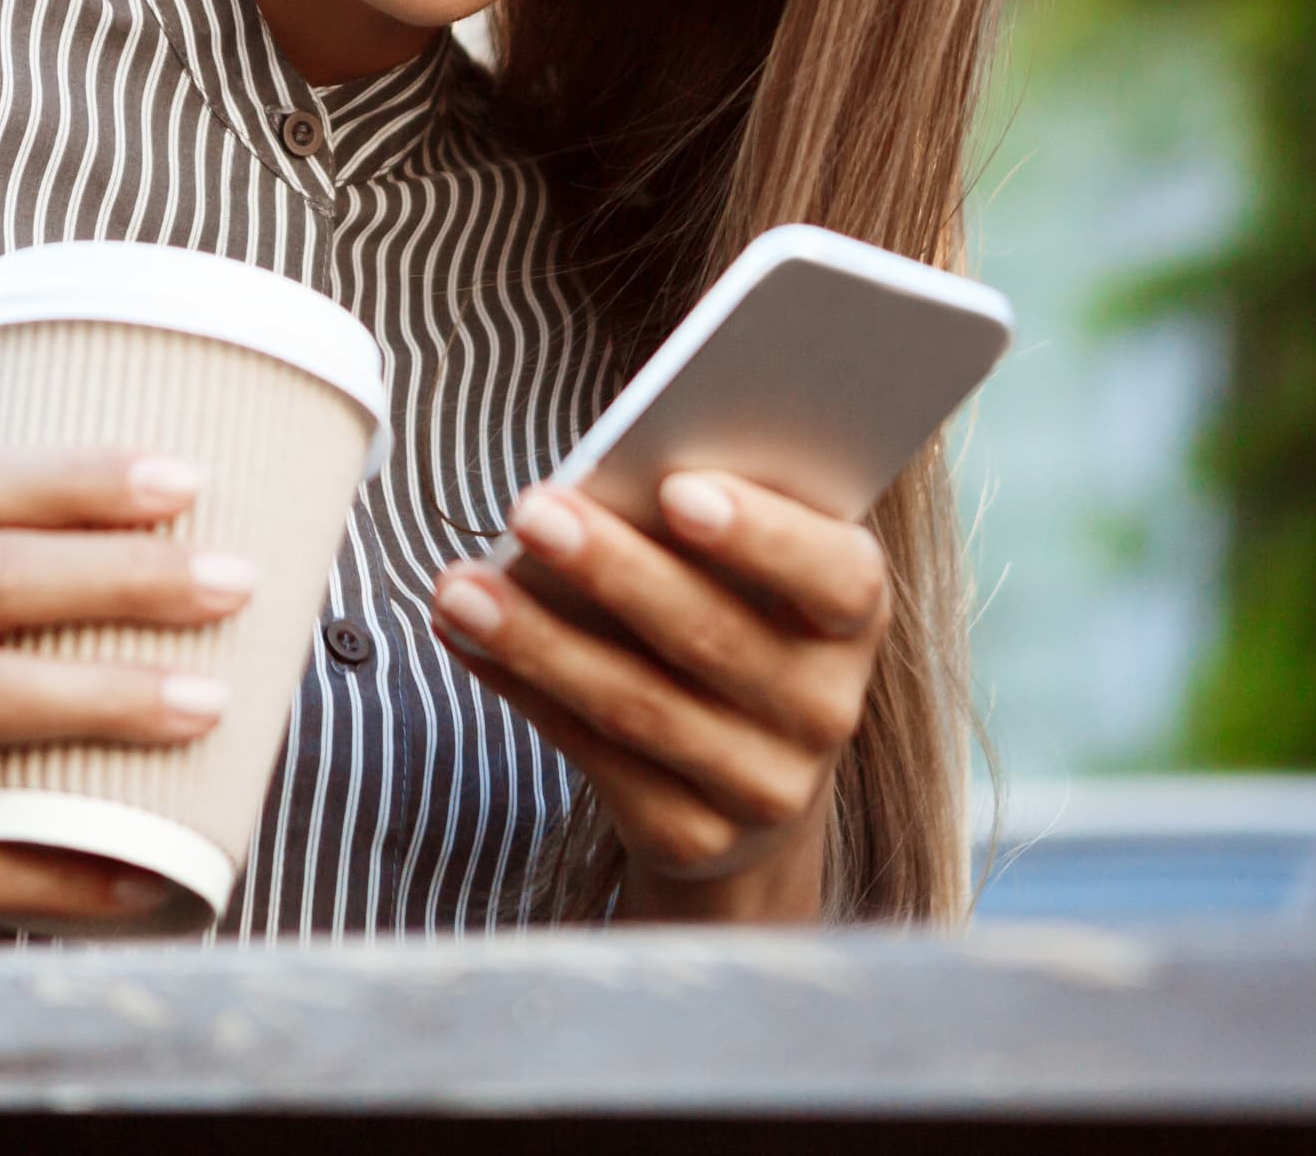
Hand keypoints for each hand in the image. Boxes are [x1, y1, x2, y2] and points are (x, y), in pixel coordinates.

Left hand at [429, 471, 887, 921]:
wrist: (752, 778)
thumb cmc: (738, 616)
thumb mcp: (753, 564)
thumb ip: (708, 516)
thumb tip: (605, 478)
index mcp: (854, 614)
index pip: (834, 575)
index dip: (761, 535)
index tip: (676, 489)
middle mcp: (826, 707)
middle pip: (712, 637)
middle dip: (613, 570)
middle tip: (530, 511)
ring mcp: (764, 785)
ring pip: (639, 707)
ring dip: (538, 640)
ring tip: (460, 588)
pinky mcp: (693, 836)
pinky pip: (595, 757)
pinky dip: (524, 691)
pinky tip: (468, 641)